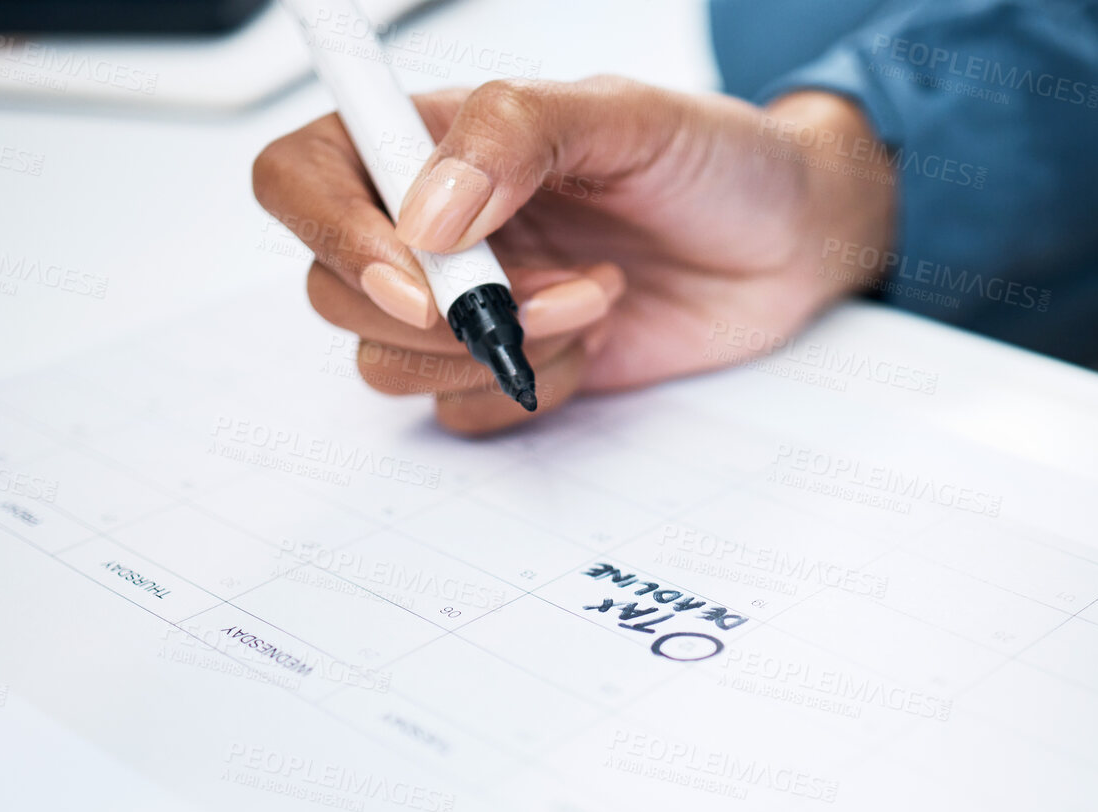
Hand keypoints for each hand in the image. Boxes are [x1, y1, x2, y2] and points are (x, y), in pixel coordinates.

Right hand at [252, 78, 895, 434]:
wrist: (793, 240)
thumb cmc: (715, 159)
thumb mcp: (626, 114)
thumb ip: (517, 134)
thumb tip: (427, 210)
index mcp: (435, 141)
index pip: (304, 176)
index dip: (334, 233)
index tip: (420, 270)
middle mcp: (436, 225)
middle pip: (335, 291)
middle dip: (437, 312)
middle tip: (542, 291)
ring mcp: (472, 303)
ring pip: (390, 363)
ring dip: (495, 349)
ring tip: (591, 298)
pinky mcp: (516, 366)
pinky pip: (464, 411)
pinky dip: (531, 388)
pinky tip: (596, 336)